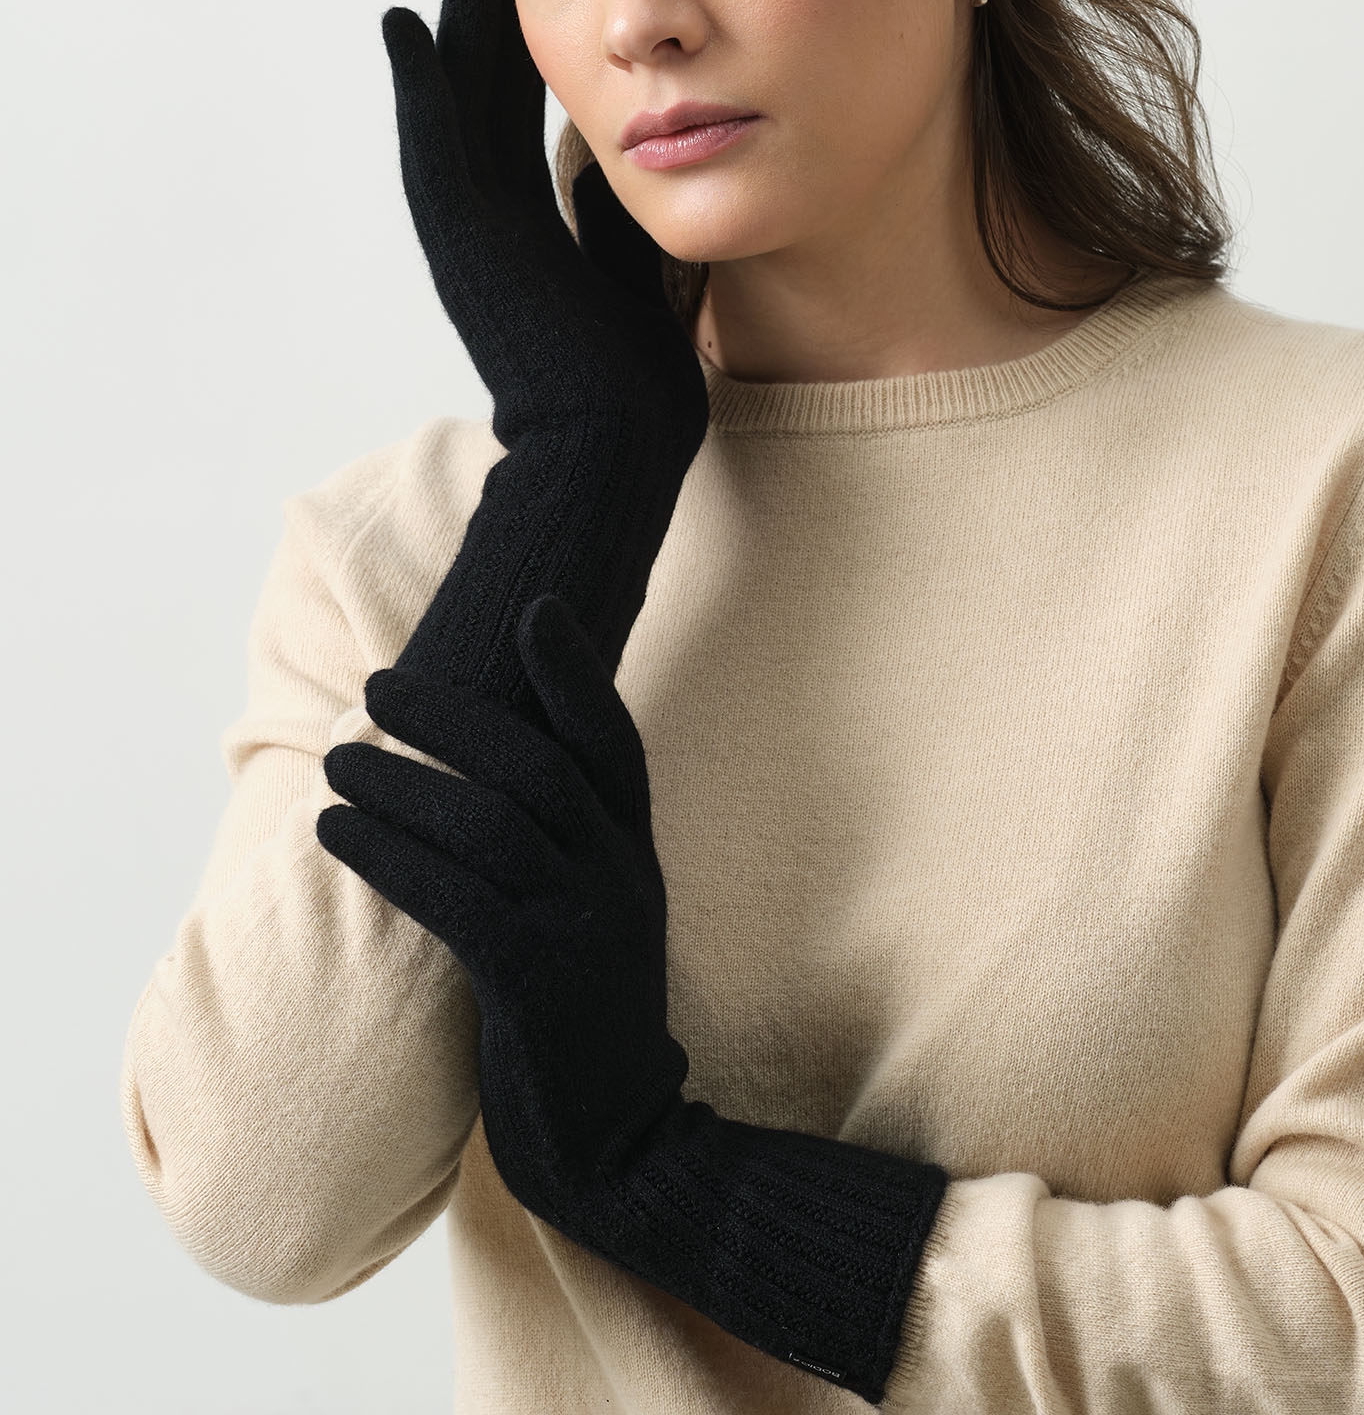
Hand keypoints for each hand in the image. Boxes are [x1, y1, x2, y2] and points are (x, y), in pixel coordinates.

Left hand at [316, 592, 688, 1221]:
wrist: (621, 1146)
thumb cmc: (582, 1022)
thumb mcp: (594, 920)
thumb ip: (561, 852)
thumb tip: (477, 779)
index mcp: (632, 857)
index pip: (613, 743)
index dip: (576, 676)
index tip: (536, 612)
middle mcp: (619, 878)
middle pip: (538, 767)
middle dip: (454, 717)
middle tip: (377, 685)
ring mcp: (585, 929)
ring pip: (493, 825)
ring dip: (404, 785)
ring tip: (336, 763)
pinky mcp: (537, 984)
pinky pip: (456, 900)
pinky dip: (390, 857)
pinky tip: (337, 835)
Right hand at [383, 0, 706, 461]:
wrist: (615, 449)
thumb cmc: (635, 396)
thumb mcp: (634, 289)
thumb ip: (616, 231)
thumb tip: (614, 166)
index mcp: (534, 252)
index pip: (518, 144)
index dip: (517, 81)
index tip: (525, 20)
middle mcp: (494, 240)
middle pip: (479, 120)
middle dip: (480, 47)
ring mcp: (472, 240)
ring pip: (448, 120)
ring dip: (446, 48)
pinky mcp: (463, 240)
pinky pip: (432, 144)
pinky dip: (415, 84)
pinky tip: (405, 23)